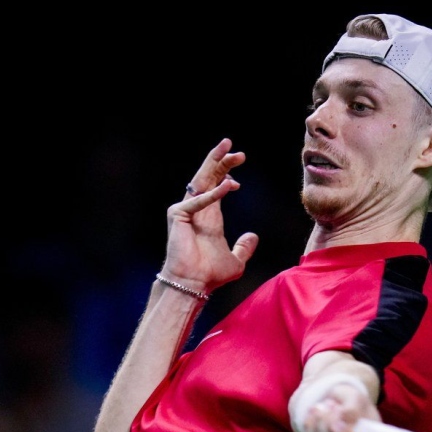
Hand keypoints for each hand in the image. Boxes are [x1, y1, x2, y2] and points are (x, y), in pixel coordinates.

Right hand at [160, 138, 258, 291]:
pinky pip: (198, 201)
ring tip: (228, 146)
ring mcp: (186, 210)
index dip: (226, 173)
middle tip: (237, 150)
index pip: (216, 186)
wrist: (194, 285)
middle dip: (222, 161)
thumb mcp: (235, 260)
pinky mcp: (179, 216)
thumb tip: (252, 236)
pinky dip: (213, 194)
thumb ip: (244, 248)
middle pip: (209, 177)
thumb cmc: (210, 274)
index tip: (238, 169)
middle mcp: (197, 209)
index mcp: (210, 215)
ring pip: (201, 179)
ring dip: (214, 162)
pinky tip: (230, 185)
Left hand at [300, 384, 384, 431]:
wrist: (337, 402)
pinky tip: (317, 412)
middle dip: (332, 427)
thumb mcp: (357, 399)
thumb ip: (352, 411)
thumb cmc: (353, 403)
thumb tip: (338, 428)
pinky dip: (311, 425)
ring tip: (328, 405)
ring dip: (321, 422)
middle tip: (335, 406)